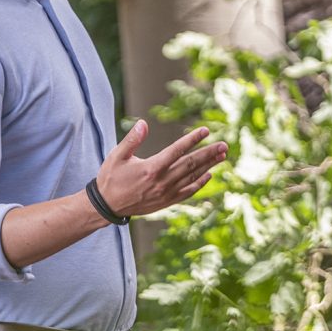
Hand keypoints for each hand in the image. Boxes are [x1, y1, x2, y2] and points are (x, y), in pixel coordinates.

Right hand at [96, 119, 228, 215]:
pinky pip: (188, 192)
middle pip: (191, 164)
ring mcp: (166, 193)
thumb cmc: (110, 178)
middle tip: (224, 144)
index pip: (177, 150)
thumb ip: (132, 139)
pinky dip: (200, 184)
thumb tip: (143, 123)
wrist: (107, 206)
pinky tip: (209, 175)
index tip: (206, 130)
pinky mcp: (166, 201)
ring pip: (192, 177)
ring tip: (222, 156)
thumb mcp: (116, 156)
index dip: (193, 139)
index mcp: (152, 168)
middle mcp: (162, 181)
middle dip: (209, 153)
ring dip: (209, 165)